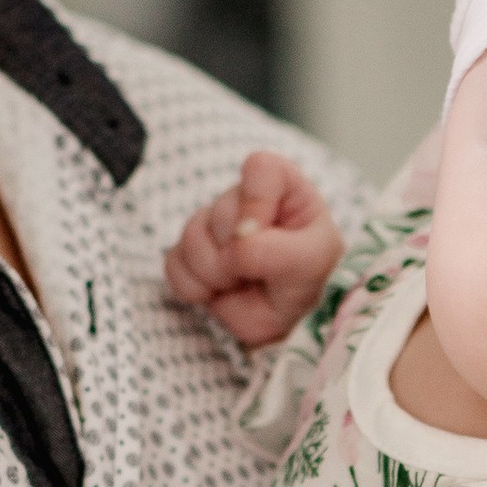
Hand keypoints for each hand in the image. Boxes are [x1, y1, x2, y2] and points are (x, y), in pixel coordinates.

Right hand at [163, 148, 341, 346]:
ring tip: (242, 284)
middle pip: (219, 210)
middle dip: (236, 252)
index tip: (260, 236)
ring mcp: (214, 227)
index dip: (254, 203)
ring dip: (216, 273)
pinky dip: (193, 286)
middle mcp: (244, 200)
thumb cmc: (313, 279)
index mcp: (282, 186)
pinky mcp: (192, 256)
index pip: (259, 167)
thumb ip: (271, 250)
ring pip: (191, 237)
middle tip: (262, 274)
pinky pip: (174, 263)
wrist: (294, 319)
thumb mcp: (308, 262)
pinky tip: (217, 293)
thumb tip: (232, 246)